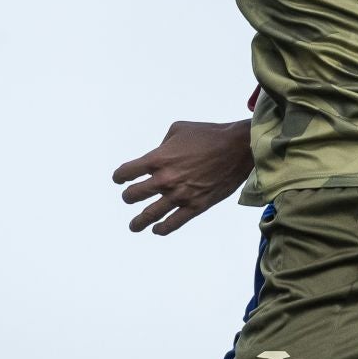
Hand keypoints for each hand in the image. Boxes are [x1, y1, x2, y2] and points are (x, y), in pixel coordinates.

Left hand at [112, 119, 254, 234]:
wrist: (238, 148)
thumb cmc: (209, 134)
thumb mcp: (179, 129)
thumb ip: (163, 144)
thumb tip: (158, 155)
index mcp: (158, 158)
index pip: (126, 172)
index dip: (120, 176)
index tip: (120, 179)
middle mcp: (165, 179)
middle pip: (134, 195)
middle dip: (128, 196)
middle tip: (129, 197)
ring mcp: (180, 195)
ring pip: (150, 215)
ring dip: (138, 222)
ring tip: (134, 226)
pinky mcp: (196, 206)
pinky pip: (173, 223)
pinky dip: (162, 229)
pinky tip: (157, 229)